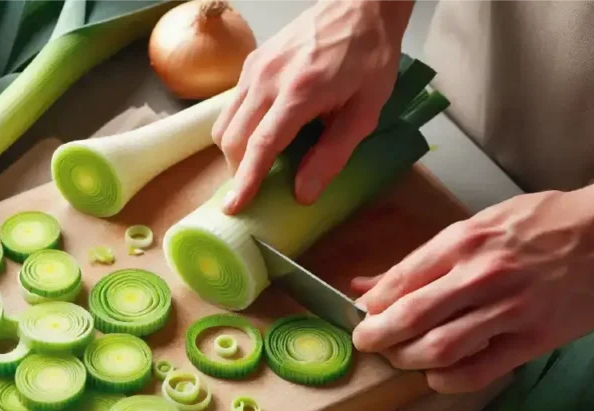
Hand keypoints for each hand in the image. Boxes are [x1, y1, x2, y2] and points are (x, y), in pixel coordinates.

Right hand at [211, 0, 414, 214]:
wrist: (360, 5)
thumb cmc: (370, 58)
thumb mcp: (366, 111)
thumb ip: (333, 154)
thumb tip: (303, 193)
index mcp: (300, 92)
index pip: (262, 145)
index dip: (247, 180)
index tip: (234, 207)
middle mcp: (268, 79)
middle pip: (232, 138)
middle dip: (238, 170)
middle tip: (255, 188)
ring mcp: (255, 68)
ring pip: (224, 122)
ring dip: (235, 151)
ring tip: (257, 162)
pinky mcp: (251, 62)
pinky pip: (232, 104)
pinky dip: (239, 127)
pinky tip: (262, 130)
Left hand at [350, 165, 593, 392]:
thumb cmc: (543, 224)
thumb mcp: (478, 225)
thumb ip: (422, 259)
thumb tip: (366, 284)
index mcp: (463, 242)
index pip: (399, 280)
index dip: (372, 306)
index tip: (363, 316)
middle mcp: (481, 275)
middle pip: (410, 317)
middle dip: (378, 337)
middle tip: (369, 344)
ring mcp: (509, 309)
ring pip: (439, 347)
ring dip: (408, 360)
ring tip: (401, 359)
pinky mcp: (534, 338)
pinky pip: (479, 370)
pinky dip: (448, 380)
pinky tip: (437, 376)